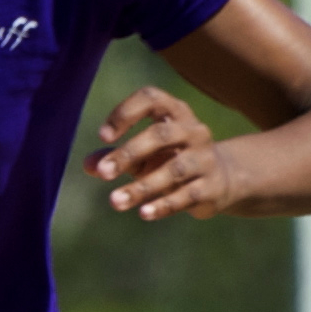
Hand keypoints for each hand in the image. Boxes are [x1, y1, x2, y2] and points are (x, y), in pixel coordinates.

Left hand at [88, 85, 239, 220]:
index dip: (125, 113)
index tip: (103, 136)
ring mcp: (205, 158)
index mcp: (174, 113)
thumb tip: (88, 165)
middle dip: (129, 153)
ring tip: (114, 201)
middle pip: (161, 134)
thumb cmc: (171, 159)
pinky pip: (186, 195)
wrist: (222, 179)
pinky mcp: (212, 186)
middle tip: (104, 172)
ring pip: (173, 169)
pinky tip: (143, 213)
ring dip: (142, 187)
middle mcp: (193, 131)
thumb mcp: (142, 155)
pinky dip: (164, 205)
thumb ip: (114, 156)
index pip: (151, 98)